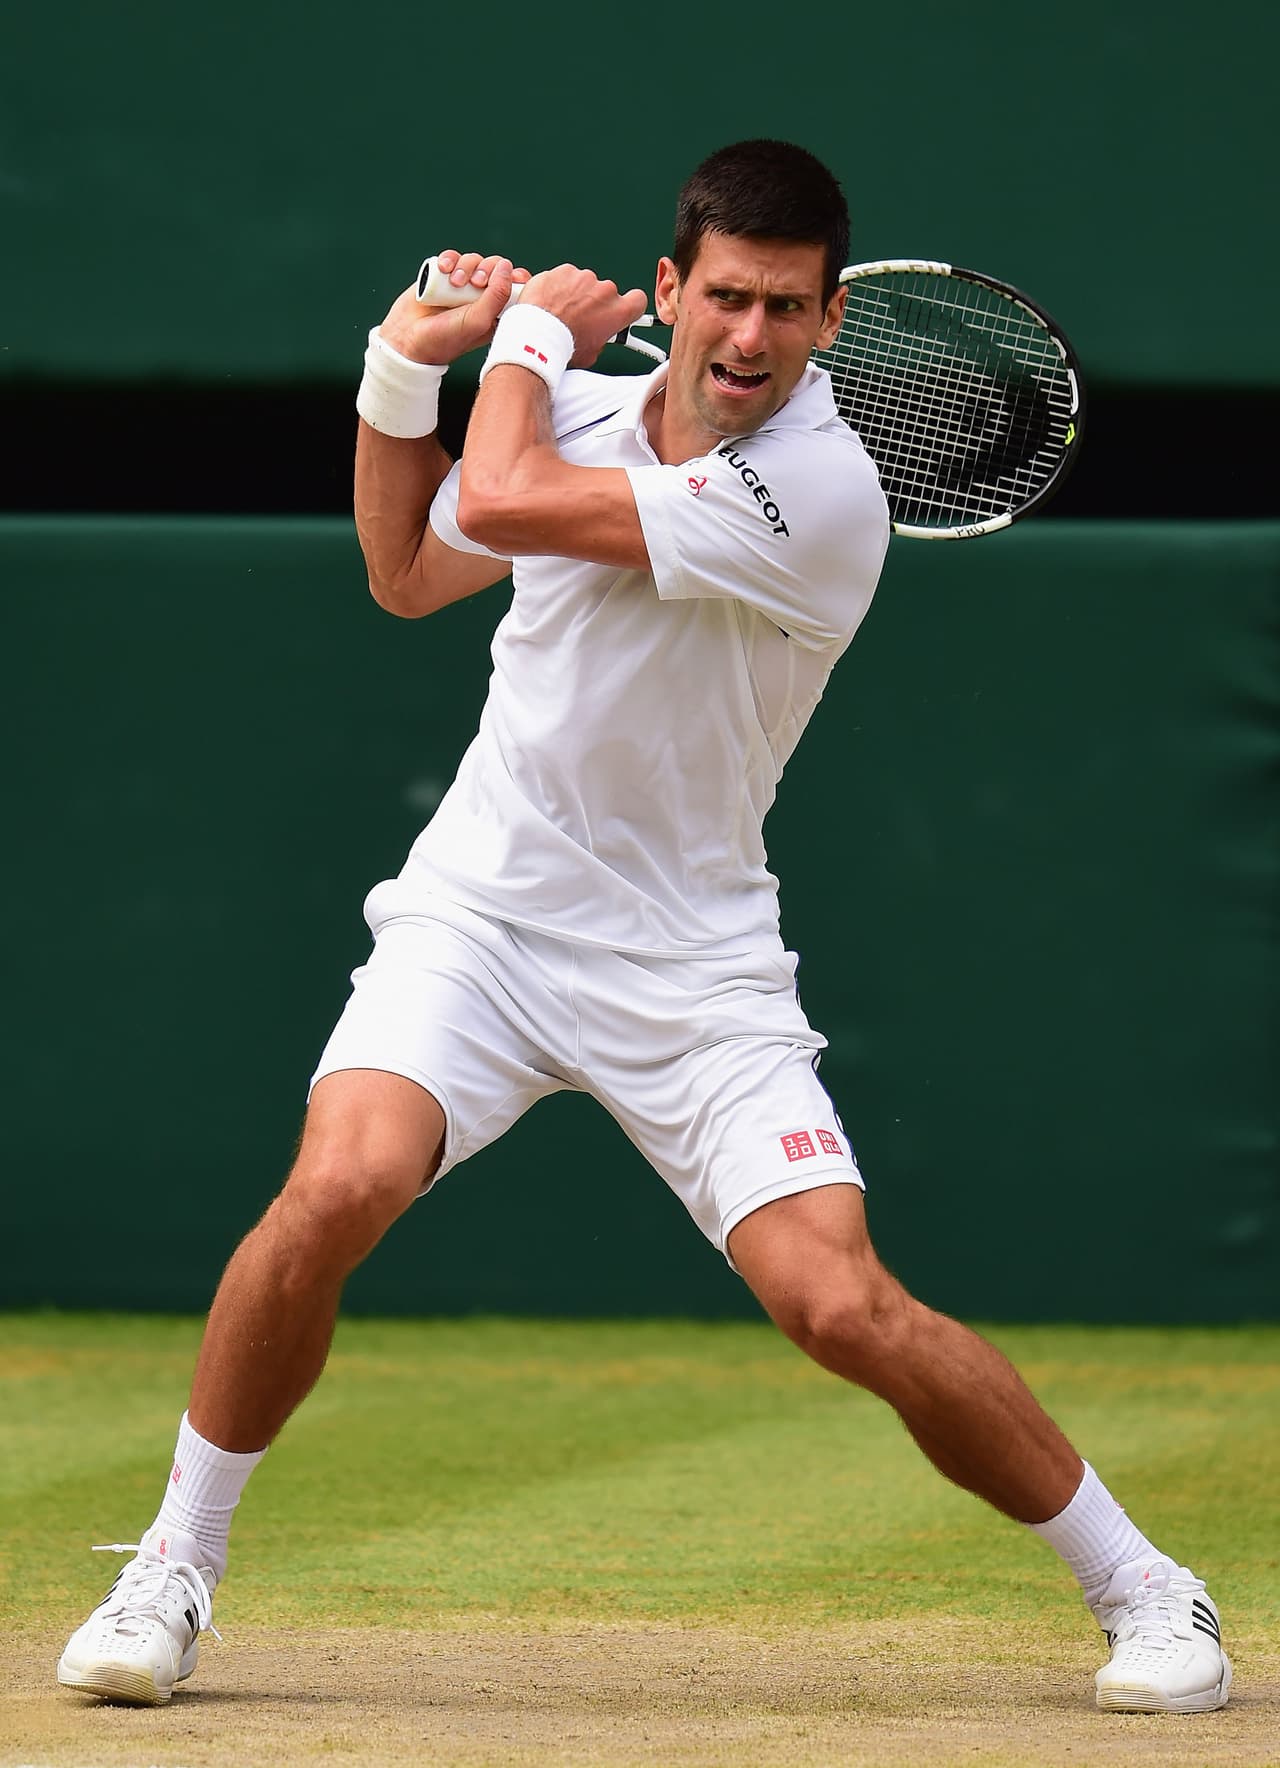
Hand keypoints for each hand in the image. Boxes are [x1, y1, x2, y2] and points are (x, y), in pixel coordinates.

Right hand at [377, 251, 531, 365]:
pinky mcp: (443, 277)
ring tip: (454, 282)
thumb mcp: (479, 320)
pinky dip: (449, 259)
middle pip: (495, 267)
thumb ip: (497, 294)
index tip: (514, 278)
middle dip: (487, 269)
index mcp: (496, 312)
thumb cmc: (446, 338)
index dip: (516, 277)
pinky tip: (443, 269)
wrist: (408, 339)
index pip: (516, 287)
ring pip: (473, 260)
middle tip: (476, 283)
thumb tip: (506, 266)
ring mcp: (462, 286)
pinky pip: (452, 257)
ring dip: (465, 266)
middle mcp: (480, 297)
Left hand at [520, 265, 648, 367]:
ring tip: (559, 312)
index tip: (622, 310)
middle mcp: (604, 290)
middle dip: (593, 303)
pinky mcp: (564, 270)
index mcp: (618, 311)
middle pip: (605, 292)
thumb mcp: (591, 353)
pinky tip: (549, 302)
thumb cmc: (563, 346)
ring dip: (574, 294)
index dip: (630, 305)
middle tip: (579, 319)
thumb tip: (596, 337)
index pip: (638, 300)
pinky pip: (564, 276)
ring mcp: (584, 277)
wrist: (538, 335)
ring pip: (583, 283)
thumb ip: (601, 338)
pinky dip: (557, 286)